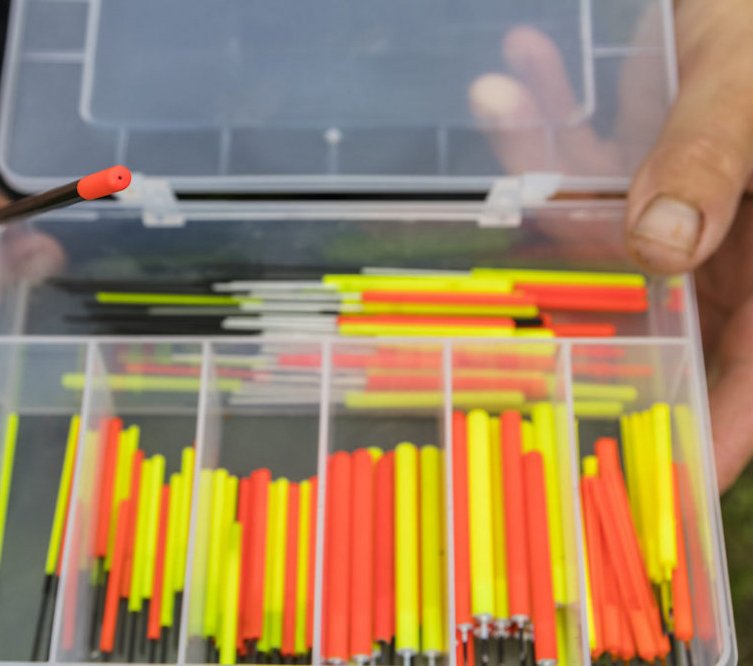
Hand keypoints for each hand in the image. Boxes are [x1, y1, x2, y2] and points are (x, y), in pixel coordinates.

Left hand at [469, 0, 752, 489]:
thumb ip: (718, 159)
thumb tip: (659, 247)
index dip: (710, 437)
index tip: (644, 480)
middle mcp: (739, 247)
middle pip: (652, 304)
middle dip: (569, 280)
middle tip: (491, 285)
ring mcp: (694, 203)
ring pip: (601, 218)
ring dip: (543, 163)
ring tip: (498, 91)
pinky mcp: (658, 158)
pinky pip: (595, 157)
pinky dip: (552, 120)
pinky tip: (515, 69)